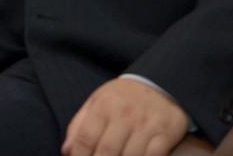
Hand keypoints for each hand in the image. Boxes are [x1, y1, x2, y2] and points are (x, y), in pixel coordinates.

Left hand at [62, 77, 188, 155]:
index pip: (85, 138)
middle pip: (107, 150)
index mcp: (103, 106)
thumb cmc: (122, 98)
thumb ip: (79, 126)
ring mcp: (146, 124)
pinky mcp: (165, 133)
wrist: (160, 83)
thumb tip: (67, 151)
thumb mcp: (97, 102)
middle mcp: (124, 114)